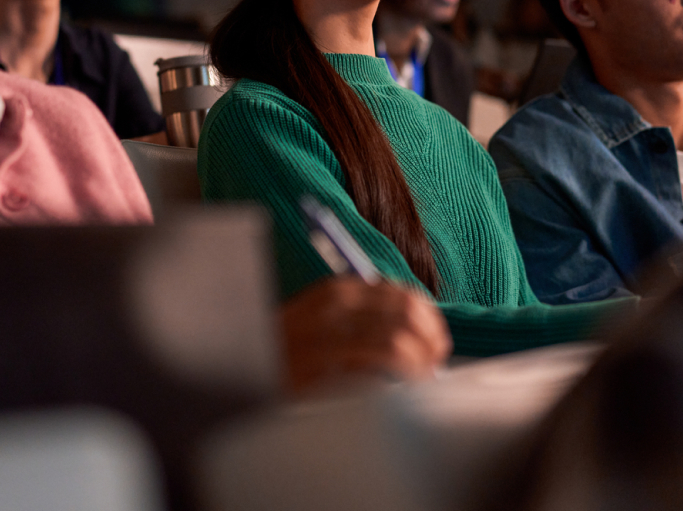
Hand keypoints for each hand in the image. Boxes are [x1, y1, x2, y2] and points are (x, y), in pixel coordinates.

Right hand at [279, 276, 450, 394]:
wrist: (245, 372)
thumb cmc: (291, 351)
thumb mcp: (323, 321)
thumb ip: (365, 318)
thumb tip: (420, 335)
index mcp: (337, 291)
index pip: (403, 295)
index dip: (429, 320)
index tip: (437, 341)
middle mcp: (333, 306)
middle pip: (405, 315)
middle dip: (429, 341)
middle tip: (434, 362)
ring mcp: (327, 336)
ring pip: (397, 342)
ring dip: (419, 364)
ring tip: (419, 381)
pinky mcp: (322, 368)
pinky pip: (375, 370)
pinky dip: (397, 379)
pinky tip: (398, 391)